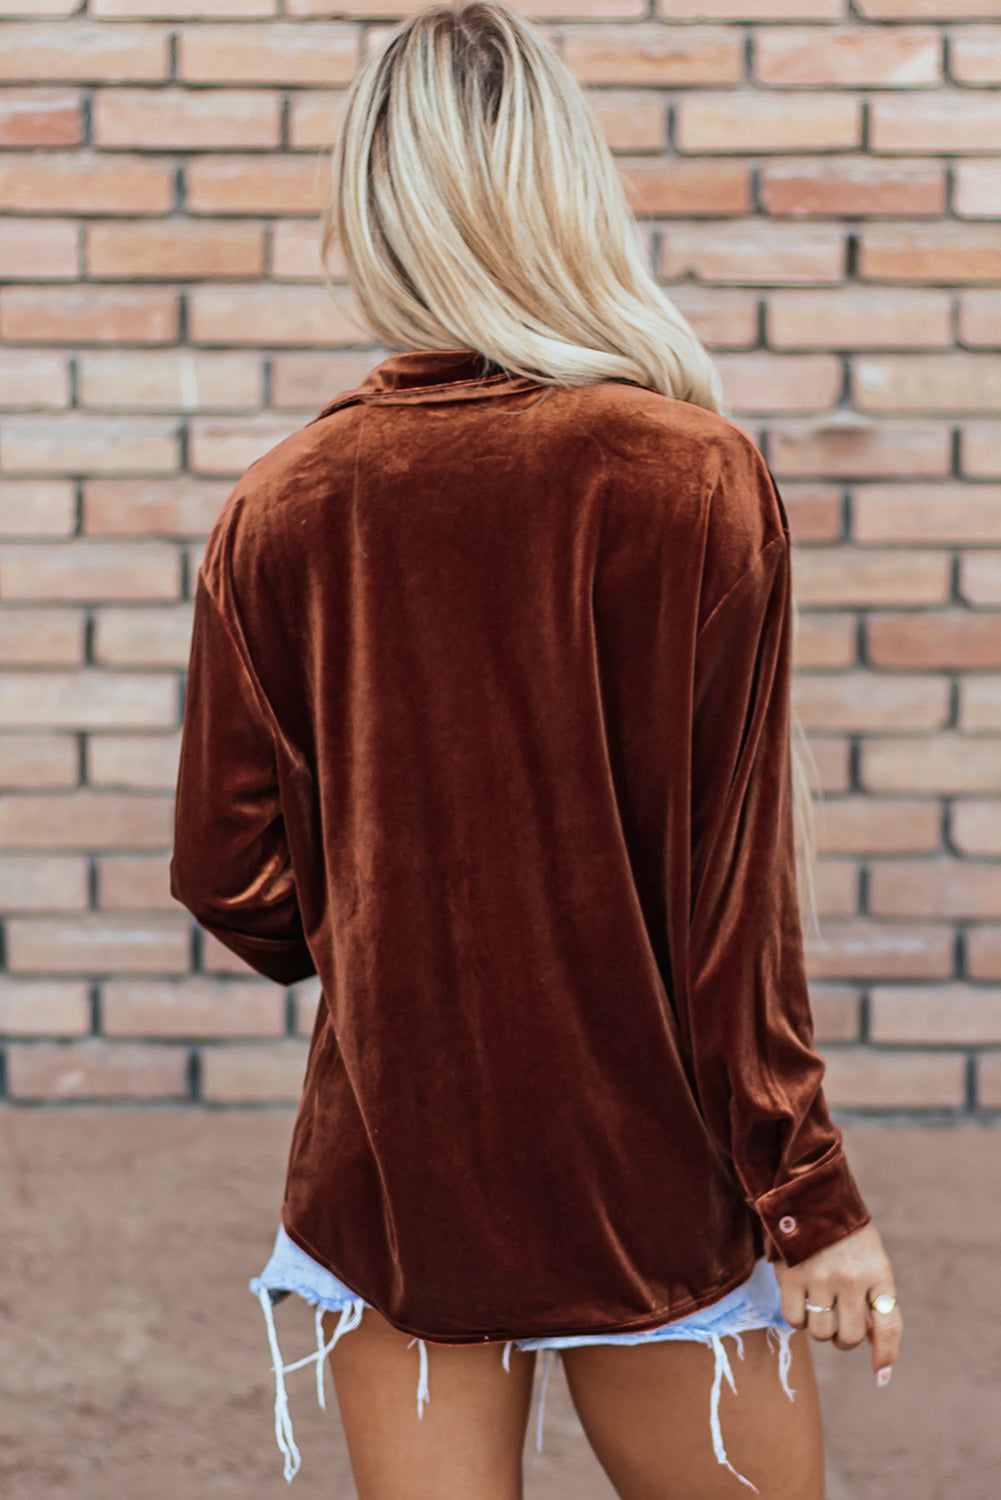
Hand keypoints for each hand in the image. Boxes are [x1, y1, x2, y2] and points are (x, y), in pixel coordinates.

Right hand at [771, 1220, 902, 1385]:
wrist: (808, 1192)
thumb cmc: (844, 1231)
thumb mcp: (870, 1258)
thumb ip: (873, 1297)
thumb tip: (870, 1342)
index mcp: (877, 1271)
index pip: (888, 1324)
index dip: (886, 1354)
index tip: (881, 1376)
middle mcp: (851, 1277)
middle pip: (848, 1337)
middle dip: (843, 1338)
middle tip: (837, 1324)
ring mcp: (819, 1277)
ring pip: (819, 1332)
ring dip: (819, 1328)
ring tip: (817, 1306)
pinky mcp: (791, 1275)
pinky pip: (794, 1319)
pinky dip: (797, 1318)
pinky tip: (799, 1300)